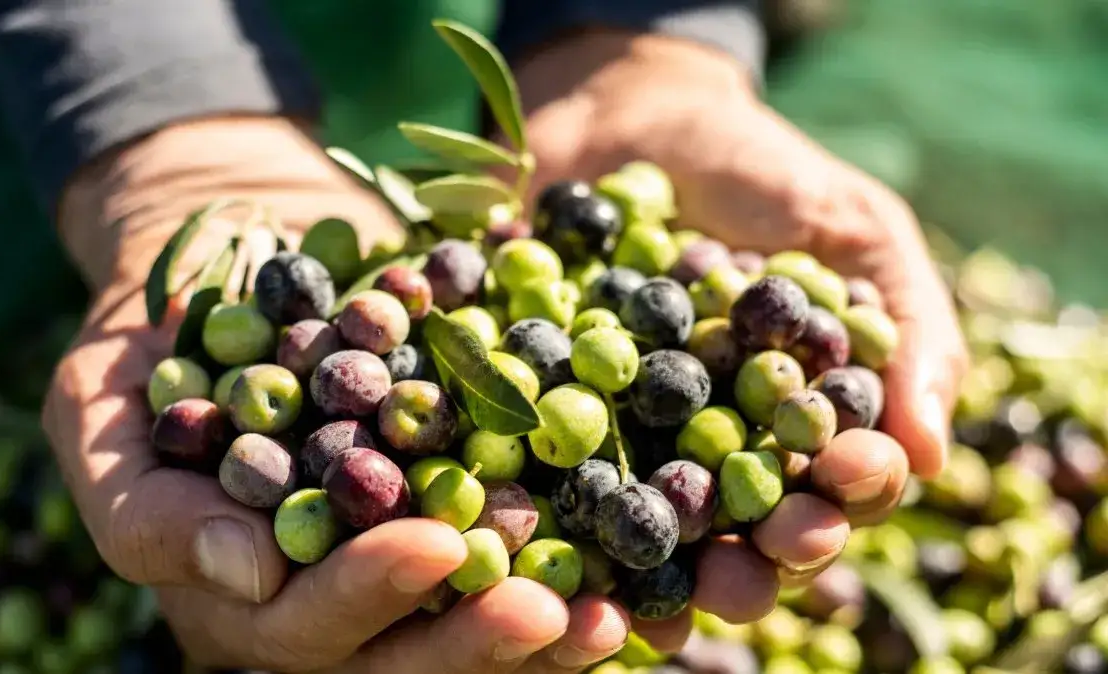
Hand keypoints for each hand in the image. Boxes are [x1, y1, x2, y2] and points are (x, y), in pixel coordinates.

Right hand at [43, 117, 632, 672]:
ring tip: (611, 610)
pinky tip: (634, 554)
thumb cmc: (148, 332)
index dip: (366, 593)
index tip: (434, 543)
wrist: (239, 245)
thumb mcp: (92, 404)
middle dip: (472, 633)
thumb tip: (249, 578)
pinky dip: (577, 552)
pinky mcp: (456, 496)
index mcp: (237, 589)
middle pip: (401, 646)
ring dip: (542, 622)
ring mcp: (393, 549)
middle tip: (550, 610)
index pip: (299, 622)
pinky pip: (519, 541)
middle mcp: (321, 591)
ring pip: (468, 613)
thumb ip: (144, 503)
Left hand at [510, 28, 966, 627]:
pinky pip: (542, 481)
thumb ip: (904, 326)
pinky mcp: (543, 423)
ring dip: (650, 572)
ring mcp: (628, 445)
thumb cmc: (760, 173)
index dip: (844, 499)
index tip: (843, 487)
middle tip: (747, 572)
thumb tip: (929, 452)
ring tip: (651, 596)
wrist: (629, 117)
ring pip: (644, 535)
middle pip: (741, 536)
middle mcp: (716, 453)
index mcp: (797, 425)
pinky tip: (544, 541)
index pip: (834, 487)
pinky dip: (541, 513)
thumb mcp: (851, 227)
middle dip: (751, 564)